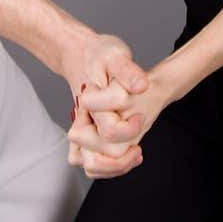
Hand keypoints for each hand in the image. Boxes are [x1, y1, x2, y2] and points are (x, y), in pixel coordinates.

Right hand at [70, 63, 174, 178]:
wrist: (83, 57)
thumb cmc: (100, 56)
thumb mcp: (116, 54)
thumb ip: (128, 71)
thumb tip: (141, 86)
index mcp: (89, 102)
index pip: (108, 131)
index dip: (130, 129)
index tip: (141, 116)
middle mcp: (81, 120)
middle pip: (96, 156)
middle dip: (123, 154)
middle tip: (139, 134)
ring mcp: (81, 131)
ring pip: (91, 165)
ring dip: (116, 166)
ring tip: (135, 152)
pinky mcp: (85, 138)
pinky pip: (92, 164)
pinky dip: (110, 166)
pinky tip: (128, 153)